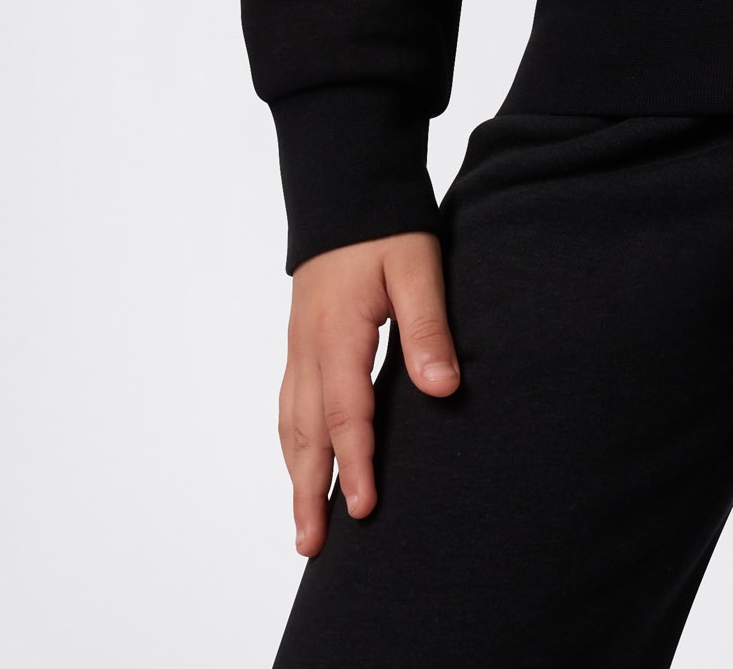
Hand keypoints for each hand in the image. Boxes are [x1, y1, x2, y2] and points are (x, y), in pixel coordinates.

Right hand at [278, 231, 459, 554]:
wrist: (345, 186)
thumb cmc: (385, 227)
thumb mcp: (417, 267)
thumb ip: (427, 328)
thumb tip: (443, 389)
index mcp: (338, 333)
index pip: (347, 412)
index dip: (354, 463)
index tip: (363, 509)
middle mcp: (309, 347)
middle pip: (306, 431)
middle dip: (310, 491)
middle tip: (313, 546)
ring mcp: (299, 344)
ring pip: (291, 422)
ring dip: (297, 474)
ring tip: (304, 524)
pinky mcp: (300, 340)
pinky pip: (288, 403)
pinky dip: (292, 442)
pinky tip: (301, 461)